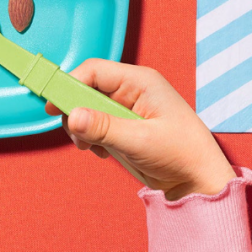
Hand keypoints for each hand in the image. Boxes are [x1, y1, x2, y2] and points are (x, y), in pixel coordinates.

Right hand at [45, 58, 235, 199]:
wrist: (198, 181)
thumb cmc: (182, 154)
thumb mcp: (140, 141)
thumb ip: (103, 128)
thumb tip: (72, 116)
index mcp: (140, 82)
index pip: (94, 71)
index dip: (70, 85)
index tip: (53, 105)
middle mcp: (131, 90)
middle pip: (86, 88)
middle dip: (76, 111)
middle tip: (77, 135)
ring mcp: (126, 108)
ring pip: (87, 108)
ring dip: (82, 128)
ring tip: (92, 147)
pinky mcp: (123, 125)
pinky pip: (95, 123)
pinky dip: (91, 137)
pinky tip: (102, 152)